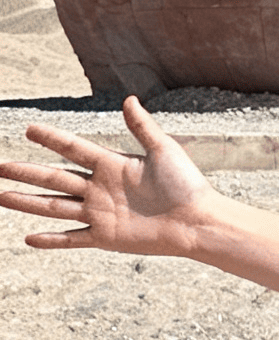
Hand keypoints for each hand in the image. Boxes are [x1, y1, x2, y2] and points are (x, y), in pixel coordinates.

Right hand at [0, 98, 214, 255]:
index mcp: (112, 165)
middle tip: (0, 166)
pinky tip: (29, 238)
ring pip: (54, 207)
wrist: (198, 221)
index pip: (73, 149)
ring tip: (0, 195)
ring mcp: (99, 213)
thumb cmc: (187, 185)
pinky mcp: (105, 237)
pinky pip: (72, 238)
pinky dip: (51, 240)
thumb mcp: (164, 150)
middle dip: (26, 172)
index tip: (29, 129)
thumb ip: (143, 127)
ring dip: (26, 202)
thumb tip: (129, 99)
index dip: (52, 139)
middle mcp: (100, 188)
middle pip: (54, 178)